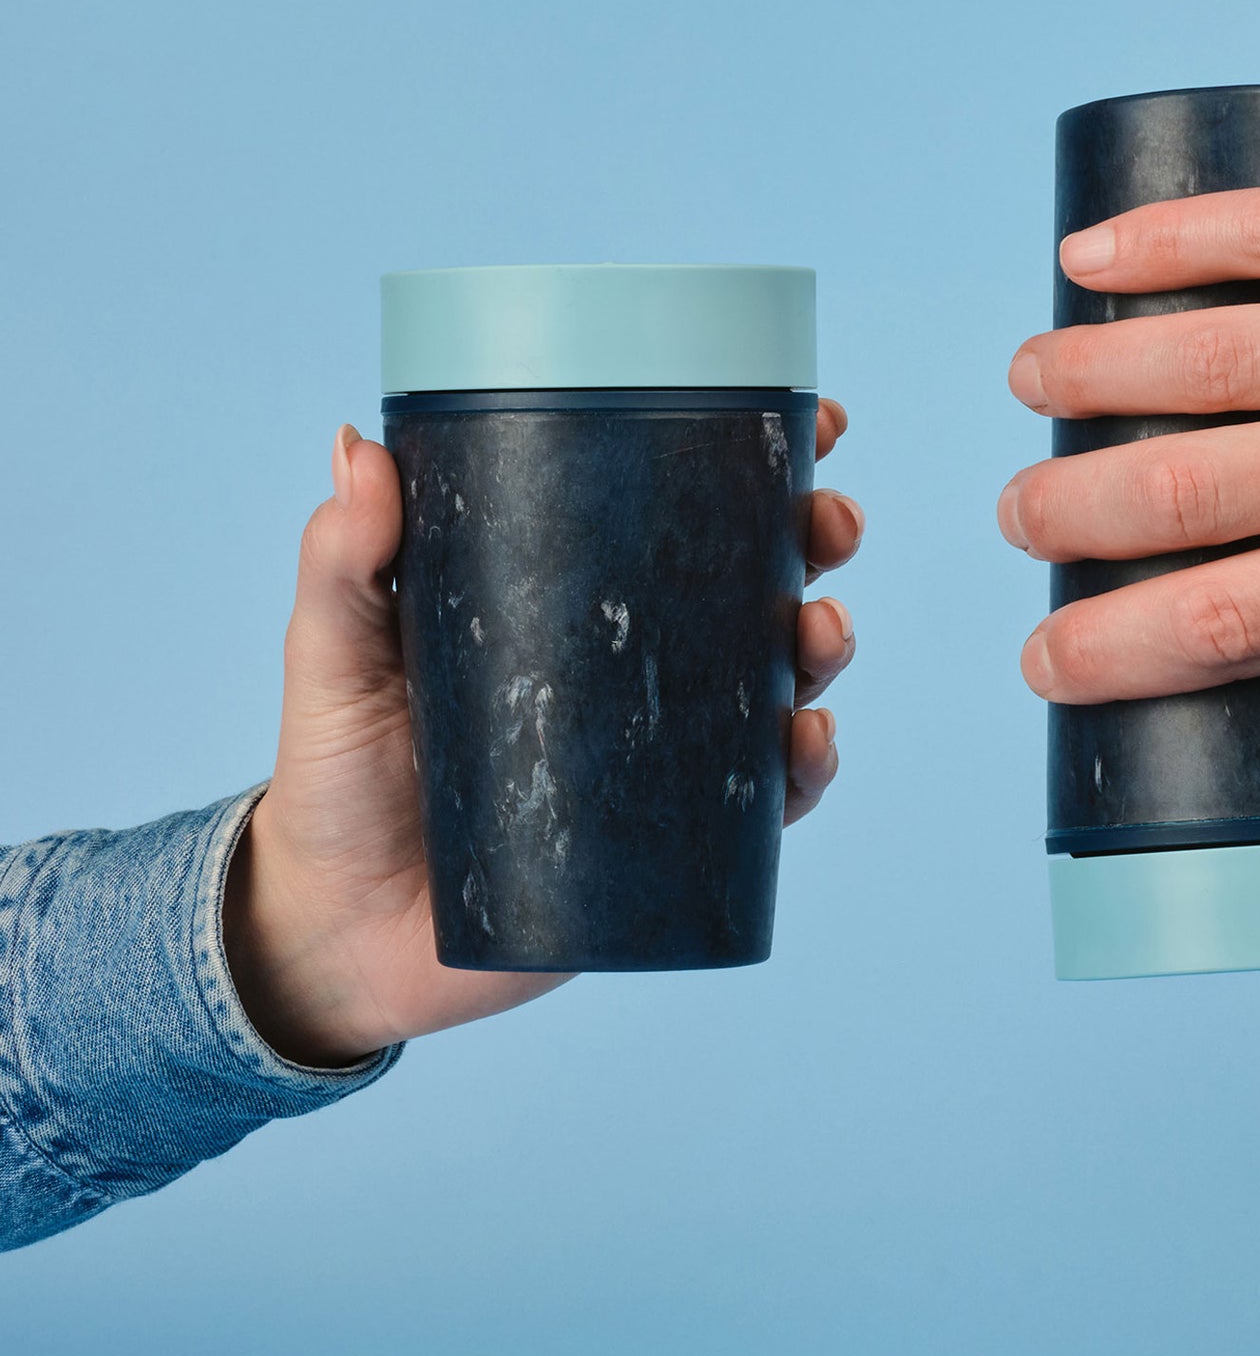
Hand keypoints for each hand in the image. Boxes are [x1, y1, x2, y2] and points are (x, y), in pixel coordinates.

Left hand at [225, 401, 863, 1065]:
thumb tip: (358, 446)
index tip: (813, 423)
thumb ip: (343, 562)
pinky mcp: (669, 844)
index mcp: (569, 597)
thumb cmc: (335, 780)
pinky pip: (762, 802)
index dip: (753, 461)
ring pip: (777, 682)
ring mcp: (659, 753)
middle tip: (828, 522)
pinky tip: (807, 743)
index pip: (675, 510)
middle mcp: (631, 667)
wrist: (337, 932)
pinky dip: (804, 768)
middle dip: (815, 539)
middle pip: (754, 582)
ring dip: (822, 645)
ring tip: (818, 632)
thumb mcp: (336, 655)